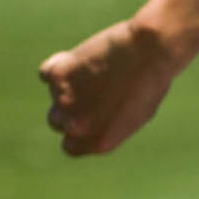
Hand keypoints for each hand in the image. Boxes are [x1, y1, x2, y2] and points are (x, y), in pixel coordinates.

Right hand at [40, 17, 184, 157]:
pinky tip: (82, 59)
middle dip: (68, 104)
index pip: (69, 146)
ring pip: (54, 93)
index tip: (88, 112)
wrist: (151, 52)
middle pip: (56, 121)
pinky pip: (46, 73)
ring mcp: (66, 103)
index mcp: (100, 143)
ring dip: (67, 81)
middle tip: (93, 85)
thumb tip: (80, 120)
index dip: (76, 129)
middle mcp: (80, 128)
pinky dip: (59, 63)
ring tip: (96, 68)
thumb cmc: (150, 81)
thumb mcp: (135, 113)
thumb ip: (105, 123)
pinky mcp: (59, 76)